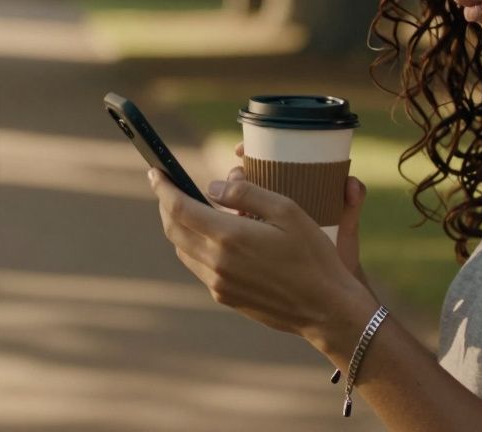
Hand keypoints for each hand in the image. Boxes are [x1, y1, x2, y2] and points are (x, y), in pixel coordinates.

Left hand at [148, 165, 375, 344]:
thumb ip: (246, 193)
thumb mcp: (287, 211)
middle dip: (166, 204)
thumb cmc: (313, 256)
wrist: (326, 309)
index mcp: (230, 237)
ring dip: (178, 226)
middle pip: (174, 229)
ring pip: (182, 249)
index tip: (156, 172)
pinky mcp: (225, 297)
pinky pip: (198, 267)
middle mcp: (217, 262)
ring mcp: (219, 283)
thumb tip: (213, 187)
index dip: (163, 187)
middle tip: (168, 186)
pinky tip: (210, 237)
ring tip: (187, 208)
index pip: (178, 208)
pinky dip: (194, 246)